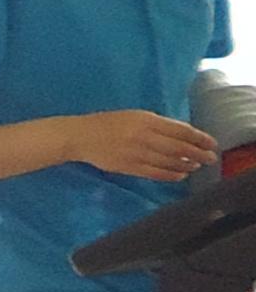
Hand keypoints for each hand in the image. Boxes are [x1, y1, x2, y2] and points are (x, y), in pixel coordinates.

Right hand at [75, 109, 216, 179]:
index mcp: (146, 120)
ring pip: (169, 162)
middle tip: (211, 159)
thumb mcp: (134, 116)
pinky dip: (170, 175)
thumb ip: (157, 124)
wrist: (79, 136)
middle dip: (198, 154)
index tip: (212, 143)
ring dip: (186, 165)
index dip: (199, 138)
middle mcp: (143, 136)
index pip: (180, 130)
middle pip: (178, 147)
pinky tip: (180, 175)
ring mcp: (136, 153)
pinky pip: (155, 173)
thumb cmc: (107, 123)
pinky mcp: (128, 167)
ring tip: (196, 166)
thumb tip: (181, 135)